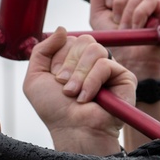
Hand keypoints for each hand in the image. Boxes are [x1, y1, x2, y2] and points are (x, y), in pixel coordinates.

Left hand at [23, 27, 135, 154]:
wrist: (72, 130)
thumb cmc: (54, 110)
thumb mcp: (35, 77)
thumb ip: (42, 50)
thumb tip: (62, 28)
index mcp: (74, 59)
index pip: (69, 39)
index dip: (58, 58)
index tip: (56, 80)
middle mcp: (92, 62)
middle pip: (83, 40)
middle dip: (68, 65)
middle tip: (65, 88)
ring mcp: (109, 68)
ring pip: (95, 49)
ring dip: (79, 75)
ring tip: (74, 94)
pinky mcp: (124, 77)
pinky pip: (106, 63)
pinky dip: (92, 81)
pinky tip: (87, 98)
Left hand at [89, 0, 159, 79]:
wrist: (131, 63)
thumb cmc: (116, 42)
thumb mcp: (98, 15)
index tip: (109, 12)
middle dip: (118, 4)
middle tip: (118, 23)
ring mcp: (158, 3)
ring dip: (128, 12)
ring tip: (128, 29)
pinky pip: (152, 0)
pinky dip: (139, 14)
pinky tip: (137, 28)